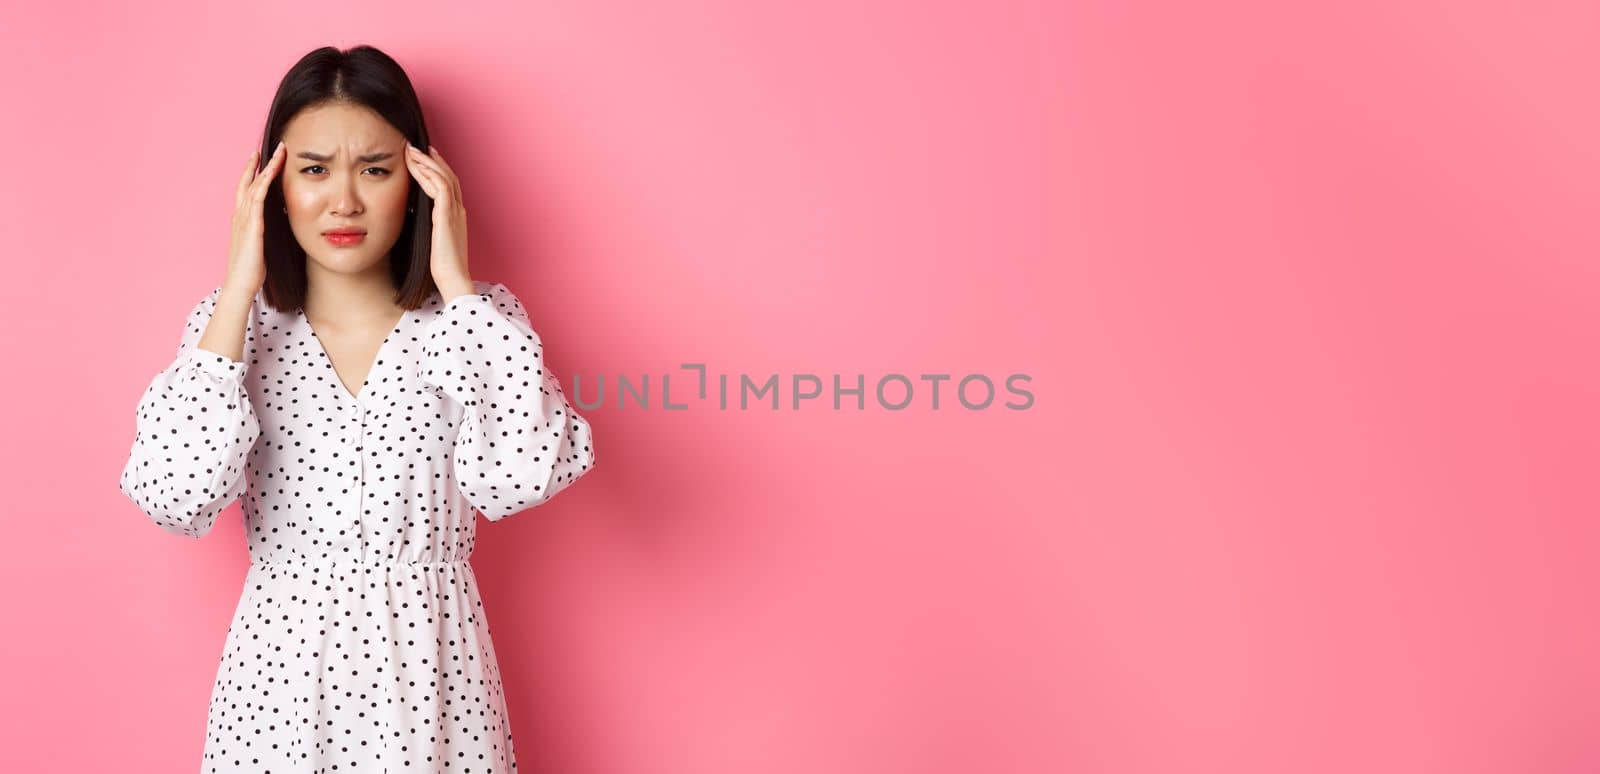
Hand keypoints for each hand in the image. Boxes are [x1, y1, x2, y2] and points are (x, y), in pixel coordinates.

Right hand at [225, 140, 285, 297]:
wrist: (241, 285)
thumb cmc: (251, 271)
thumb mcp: (260, 246)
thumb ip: (264, 234)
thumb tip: (275, 227)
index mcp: (242, 220)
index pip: (247, 191)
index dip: (253, 174)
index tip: (261, 160)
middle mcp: (240, 216)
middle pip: (248, 182)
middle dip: (257, 164)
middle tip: (266, 147)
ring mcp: (244, 219)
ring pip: (254, 185)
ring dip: (265, 167)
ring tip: (276, 152)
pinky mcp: (252, 226)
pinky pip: (258, 198)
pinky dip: (264, 182)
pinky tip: (272, 171)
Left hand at [405, 142, 472, 297]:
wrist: (453, 279)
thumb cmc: (442, 268)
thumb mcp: (433, 243)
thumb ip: (428, 229)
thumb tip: (413, 221)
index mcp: (456, 217)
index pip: (448, 186)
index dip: (436, 169)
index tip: (423, 158)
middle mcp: (458, 210)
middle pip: (448, 176)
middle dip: (432, 159)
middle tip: (416, 146)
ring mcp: (455, 212)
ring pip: (443, 177)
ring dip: (426, 161)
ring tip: (411, 150)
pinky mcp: (447, 216)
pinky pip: (440, 187)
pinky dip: (429, 173)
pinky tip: (416, 165)